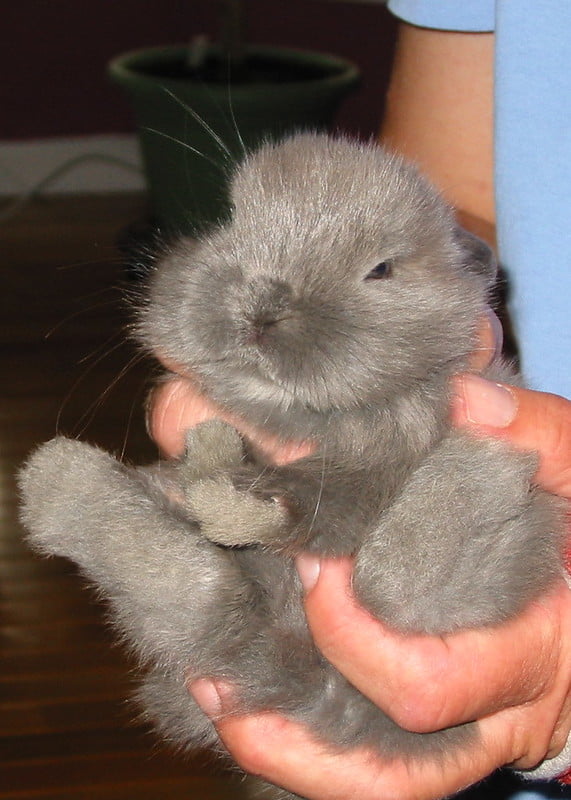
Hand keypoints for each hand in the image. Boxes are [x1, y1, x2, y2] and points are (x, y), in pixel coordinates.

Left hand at [148, 316, 570, 799]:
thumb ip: (537, 438)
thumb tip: (461, 400)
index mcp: (529, 658)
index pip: (423, 683)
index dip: (349, 637)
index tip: (308, 564)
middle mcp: (493, 720)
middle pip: (385, 772)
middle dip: (292, 724)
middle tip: (216, 666)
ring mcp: (464, 737)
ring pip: (369, 787)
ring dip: (283, 752)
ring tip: (211, 694)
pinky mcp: (439, 732)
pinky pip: (368, 769)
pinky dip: (305, 749)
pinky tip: (247, 702)